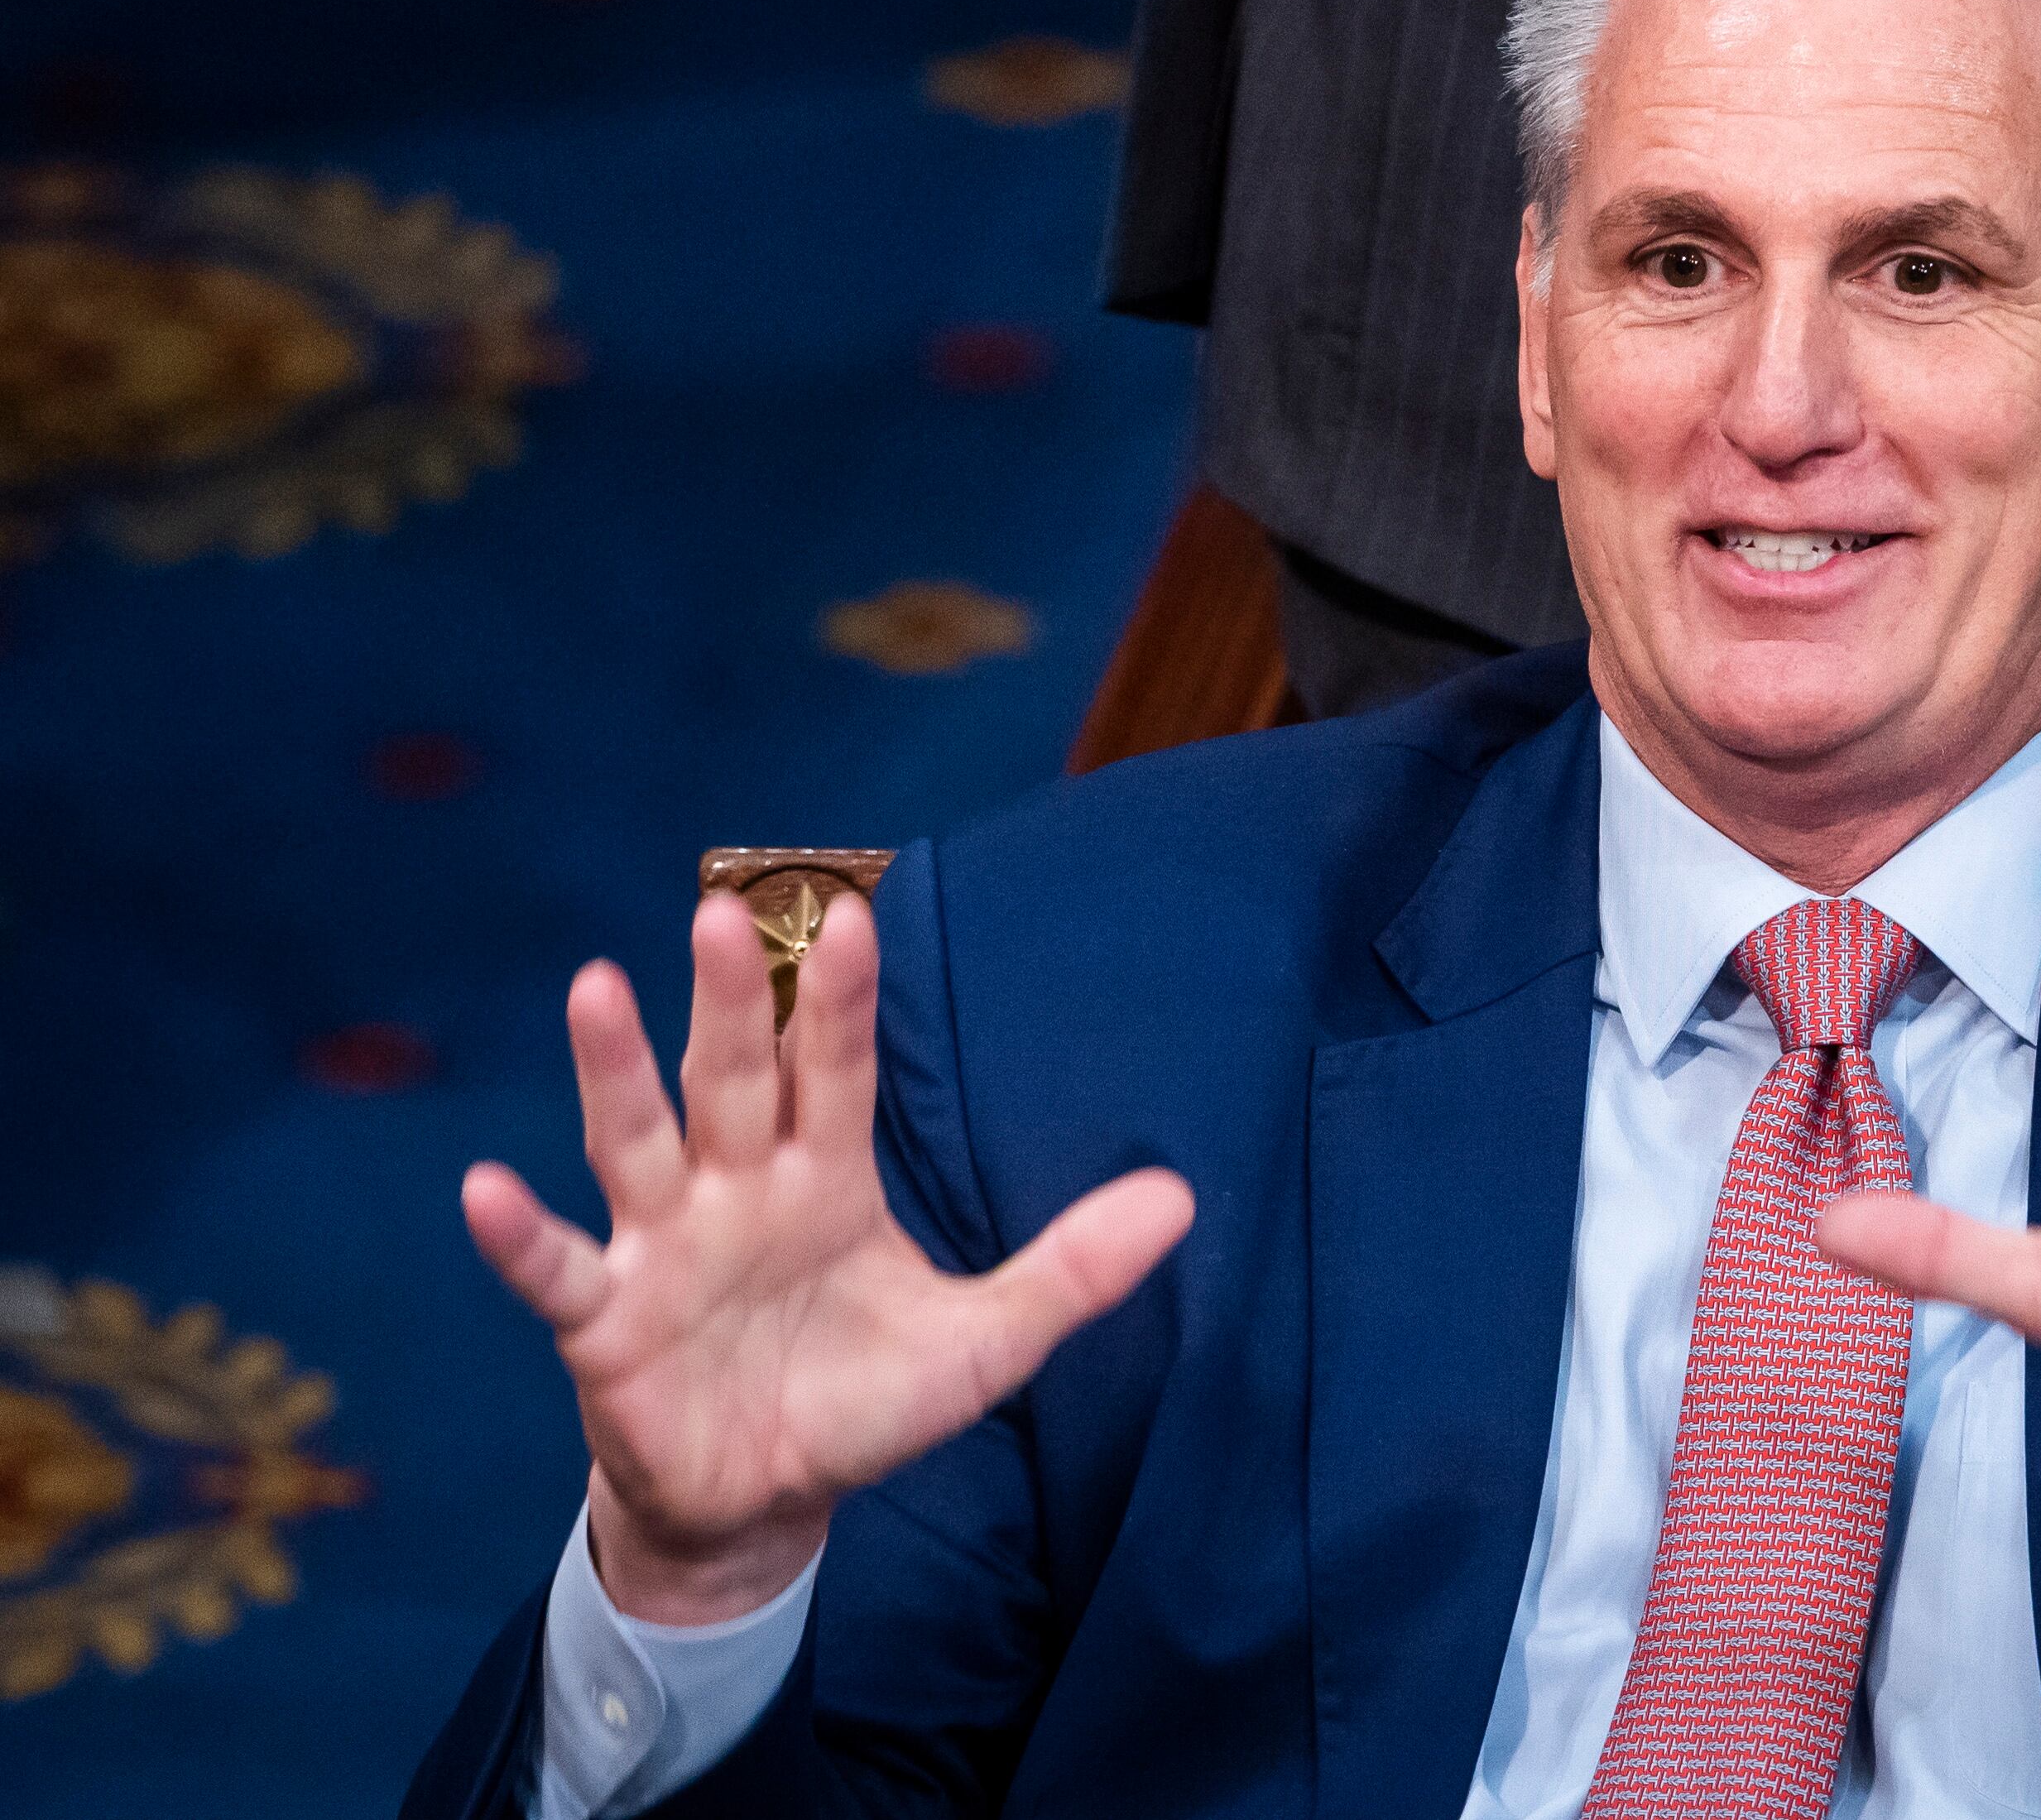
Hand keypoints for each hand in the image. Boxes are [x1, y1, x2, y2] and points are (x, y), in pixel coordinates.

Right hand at [460, 890, 1194, 1621]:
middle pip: (734, 1077)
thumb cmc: (861, 1403)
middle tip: (721, 909)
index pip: (840, 1070)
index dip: (846, 1001)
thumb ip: (1072, 1268)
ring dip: (613, 1070)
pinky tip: (484, 1189)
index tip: (855, 914)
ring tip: (594, 985)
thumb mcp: (985, 1343)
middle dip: (732, 999)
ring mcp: (663, 1248)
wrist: (767, 1506)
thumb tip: (1181, 1197)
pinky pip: (556, 1271)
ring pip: (637, 1140)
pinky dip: (518, 1236)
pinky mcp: (606, 1324)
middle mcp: (737, 1190)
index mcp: (825, 1178)